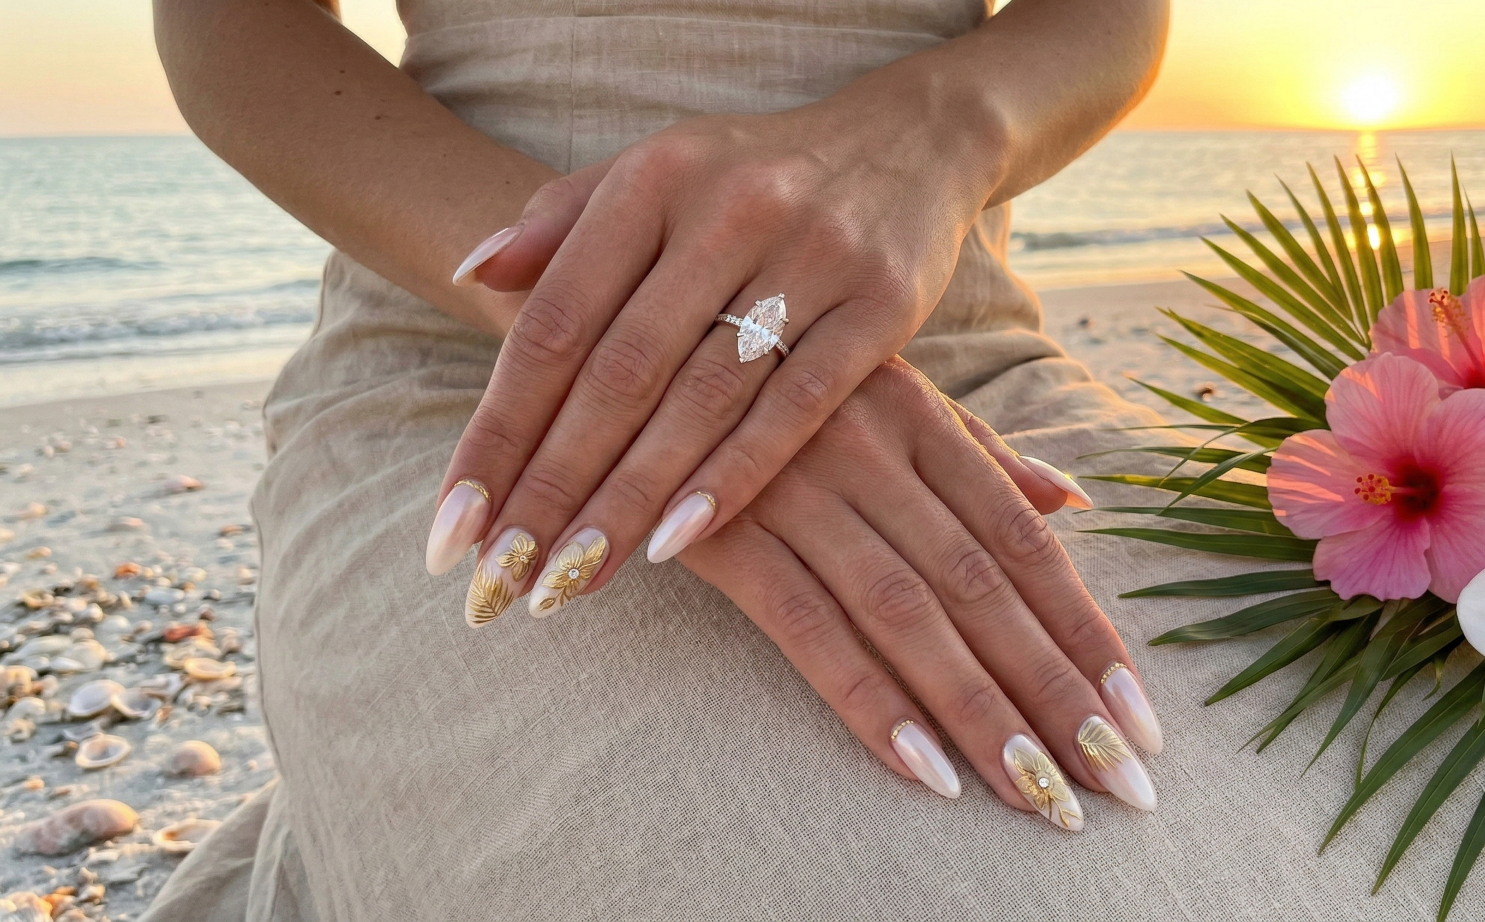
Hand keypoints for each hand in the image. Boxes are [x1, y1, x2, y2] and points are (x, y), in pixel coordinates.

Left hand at [428, 86, 1001, 618]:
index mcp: (652, 181)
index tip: (452, 525)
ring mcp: (810, 258)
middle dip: (552, 486)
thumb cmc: (751, 176)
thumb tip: (470, 274)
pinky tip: (677, 543)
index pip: (554, 323)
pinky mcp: (881, 306)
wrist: (908, 142)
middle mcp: (726, 212)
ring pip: (701, 400)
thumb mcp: (654, 173)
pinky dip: (734, 478)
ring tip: (571, 581)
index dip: (498, 430)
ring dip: (630, 500)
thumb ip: (559, 221)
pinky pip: (797, 407)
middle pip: (618, 373)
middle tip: (501, 578)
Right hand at [680, 360, 1161, 822]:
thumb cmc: (764, 375)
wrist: (625, 337)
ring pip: (907, 614)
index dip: (1084, 630)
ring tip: (1043, 796)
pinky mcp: (722, 530)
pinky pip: (806, 626)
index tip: (1139, 717)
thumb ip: (976, 453)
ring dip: (980, 712)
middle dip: (1054, 691)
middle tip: (1116, 786)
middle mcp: (868, 447)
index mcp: (916, 413)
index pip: (1020, 540)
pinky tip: (928, 772)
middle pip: (980, 587)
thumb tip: (1069, 501)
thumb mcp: (878, 388)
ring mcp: (795, 487)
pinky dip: (869, 700)